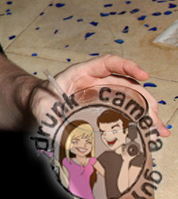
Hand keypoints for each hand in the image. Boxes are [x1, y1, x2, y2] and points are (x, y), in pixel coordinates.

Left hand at [30, 55, 169, 137]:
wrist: (39, 106)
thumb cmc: (41, 100)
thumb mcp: (41, 105)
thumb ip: (48, 114)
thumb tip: (58, 130)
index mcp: (81, 74)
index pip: (107, 63)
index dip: (126, 66)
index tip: (143, 75)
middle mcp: (96, 82)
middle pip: (126, 85)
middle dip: (144, 99)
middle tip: (155, 116)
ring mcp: (103, 95)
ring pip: (131, 100)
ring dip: (147, 114)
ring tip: (159, 130)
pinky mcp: (106, 109)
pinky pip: (126, 113)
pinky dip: (139, 123)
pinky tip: (150, 134)